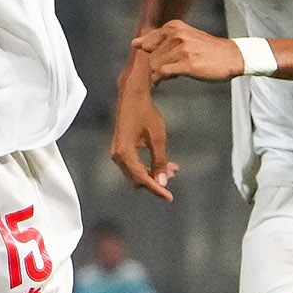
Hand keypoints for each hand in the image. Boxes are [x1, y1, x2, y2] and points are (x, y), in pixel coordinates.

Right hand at [109, 68, 179, 200]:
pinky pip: (134, 164)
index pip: (141, 178)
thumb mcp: (157, 137)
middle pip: (137, 178)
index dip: (156, 189)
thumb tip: (163, 181)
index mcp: (125, 153)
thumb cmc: (145, 113)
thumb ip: (160, 160)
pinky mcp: (121, 149)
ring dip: (153, 173)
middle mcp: (118, 156)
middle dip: (156, 181)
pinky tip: (163, 163)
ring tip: (172, 169)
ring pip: (136, 172)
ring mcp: (118, 153)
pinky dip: (148, 166)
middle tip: (174, 176)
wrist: (132, 95)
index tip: (169, 197)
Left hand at [133, 19, 245, 83]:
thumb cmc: (207, 49)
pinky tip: (167, 79)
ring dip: (159, 73)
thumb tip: (135, 43)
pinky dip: (160, 78)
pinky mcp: (186, 64)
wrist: (232, 56)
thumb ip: (160, 39)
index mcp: (174, 27)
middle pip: (150, 55)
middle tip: (168, 68)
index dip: (149, 53)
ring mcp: (181, 49)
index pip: (148, 41)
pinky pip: (162, 72)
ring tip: (172, 73)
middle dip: (155, 64)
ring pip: (154, 64)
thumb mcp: (184, 36)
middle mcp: (176, 35)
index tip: (155, 59)